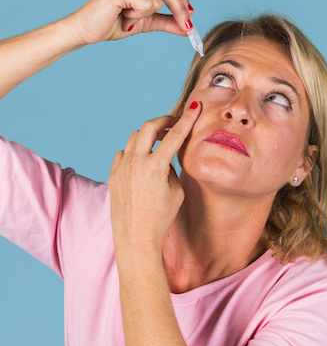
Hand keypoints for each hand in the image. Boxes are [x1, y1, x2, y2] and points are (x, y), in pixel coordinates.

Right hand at [68, 0, 193, 44]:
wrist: (88, 31)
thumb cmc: (115, 23)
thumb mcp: (147, 22)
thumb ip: (168, 21)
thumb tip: (190, 27)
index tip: (189, 16)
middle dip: (181, 11)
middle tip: (187, 28)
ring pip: (158, 0)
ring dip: (146, 16)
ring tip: (129, 17)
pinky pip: (147, 5)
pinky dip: (138, 17)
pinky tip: (123, 16)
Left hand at [108, 102, 200, 263]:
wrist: (136, 237)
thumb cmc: (161, 217)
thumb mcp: (176, 191)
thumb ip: (171, 167)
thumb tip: (165, 156)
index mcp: (156, 166)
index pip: (175, 135)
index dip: (186, 119)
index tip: (194, 107)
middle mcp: (136, 162)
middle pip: (149, 126)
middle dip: (164, 120)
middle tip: (174, 122)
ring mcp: (121, 166)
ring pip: (135, 137)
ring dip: (149, 135)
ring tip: (160, 141)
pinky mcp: (113, 174)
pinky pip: (124, 152)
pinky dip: (135, 150)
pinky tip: (143, 160)